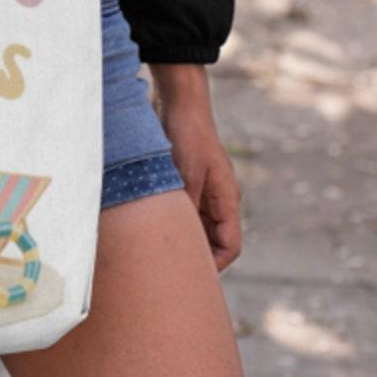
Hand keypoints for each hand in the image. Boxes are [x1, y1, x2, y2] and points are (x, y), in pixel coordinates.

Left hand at [148, 63, 242, 271]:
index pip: (229, 246)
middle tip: (166, 269)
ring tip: (154, 251)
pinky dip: (170, 222)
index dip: (213, 265)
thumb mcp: (186, 172)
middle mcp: (218, 199)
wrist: (180, 102)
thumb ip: (186, 205)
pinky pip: (182, 212)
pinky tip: (148, 227)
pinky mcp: (186, 183)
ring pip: (195, 228)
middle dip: (195, 256)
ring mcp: (202, 191)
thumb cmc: (187, 134)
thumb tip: (180, 238)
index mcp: (227, 199)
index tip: (189, 275)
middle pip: (212, 241)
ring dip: (180, 238)